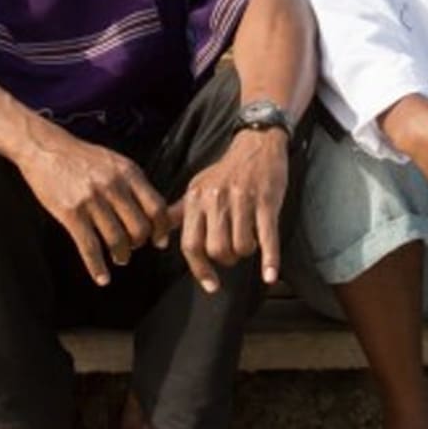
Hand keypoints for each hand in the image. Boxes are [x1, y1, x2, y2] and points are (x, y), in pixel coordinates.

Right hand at [16, 126, 171, 285]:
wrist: (46, 148)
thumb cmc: (83, 158)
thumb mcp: (116, 163)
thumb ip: (135, 185)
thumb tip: (157, 214)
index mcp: (129, 172)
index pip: (156, 207)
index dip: (161, 229)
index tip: (160, 241)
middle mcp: (114, 186)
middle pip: (139, 228)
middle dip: (139, 244)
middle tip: (134, 248)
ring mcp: (92, 200)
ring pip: (117, 240)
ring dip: (121, 256)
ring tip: (120, 258)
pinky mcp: (71, 213)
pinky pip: (90, 247)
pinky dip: (97, 267)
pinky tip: (102, 278)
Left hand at [168, 128, 289, 291]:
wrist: (256, 144)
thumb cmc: (225, 172)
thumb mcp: (197, 187)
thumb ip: (178, 214)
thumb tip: (157, 240)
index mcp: (196, 199)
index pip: (190, 244)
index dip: (199, 269)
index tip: (210, 284)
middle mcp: (216, 200)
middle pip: (217, 249)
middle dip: (226, 259)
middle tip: (233, 252)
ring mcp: (242, 201)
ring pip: (241, 247)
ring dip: (246, 253)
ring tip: (249, 242)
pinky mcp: (266, 202)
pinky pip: (267, 238)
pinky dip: (270, 260)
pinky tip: (269, 276)